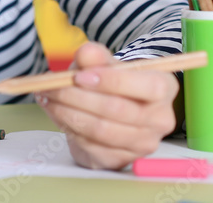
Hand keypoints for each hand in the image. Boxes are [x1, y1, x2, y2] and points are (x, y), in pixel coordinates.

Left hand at [35, 42, 178, 169]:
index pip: (148, 87)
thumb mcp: (103, 63)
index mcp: (164, 88)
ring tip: (48, 97)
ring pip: (101, 129)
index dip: (112, 81)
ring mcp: (143, 144)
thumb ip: (96, 56)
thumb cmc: (110, 82)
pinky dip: (68, 128)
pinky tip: (56, 112)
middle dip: (77, 96)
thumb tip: (87, 52)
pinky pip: (91, 145)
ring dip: (67, 112)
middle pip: (118, 110)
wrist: (109, 109)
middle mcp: (161, 119)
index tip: (79, 76)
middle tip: (51, 86)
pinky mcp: (122, 160)